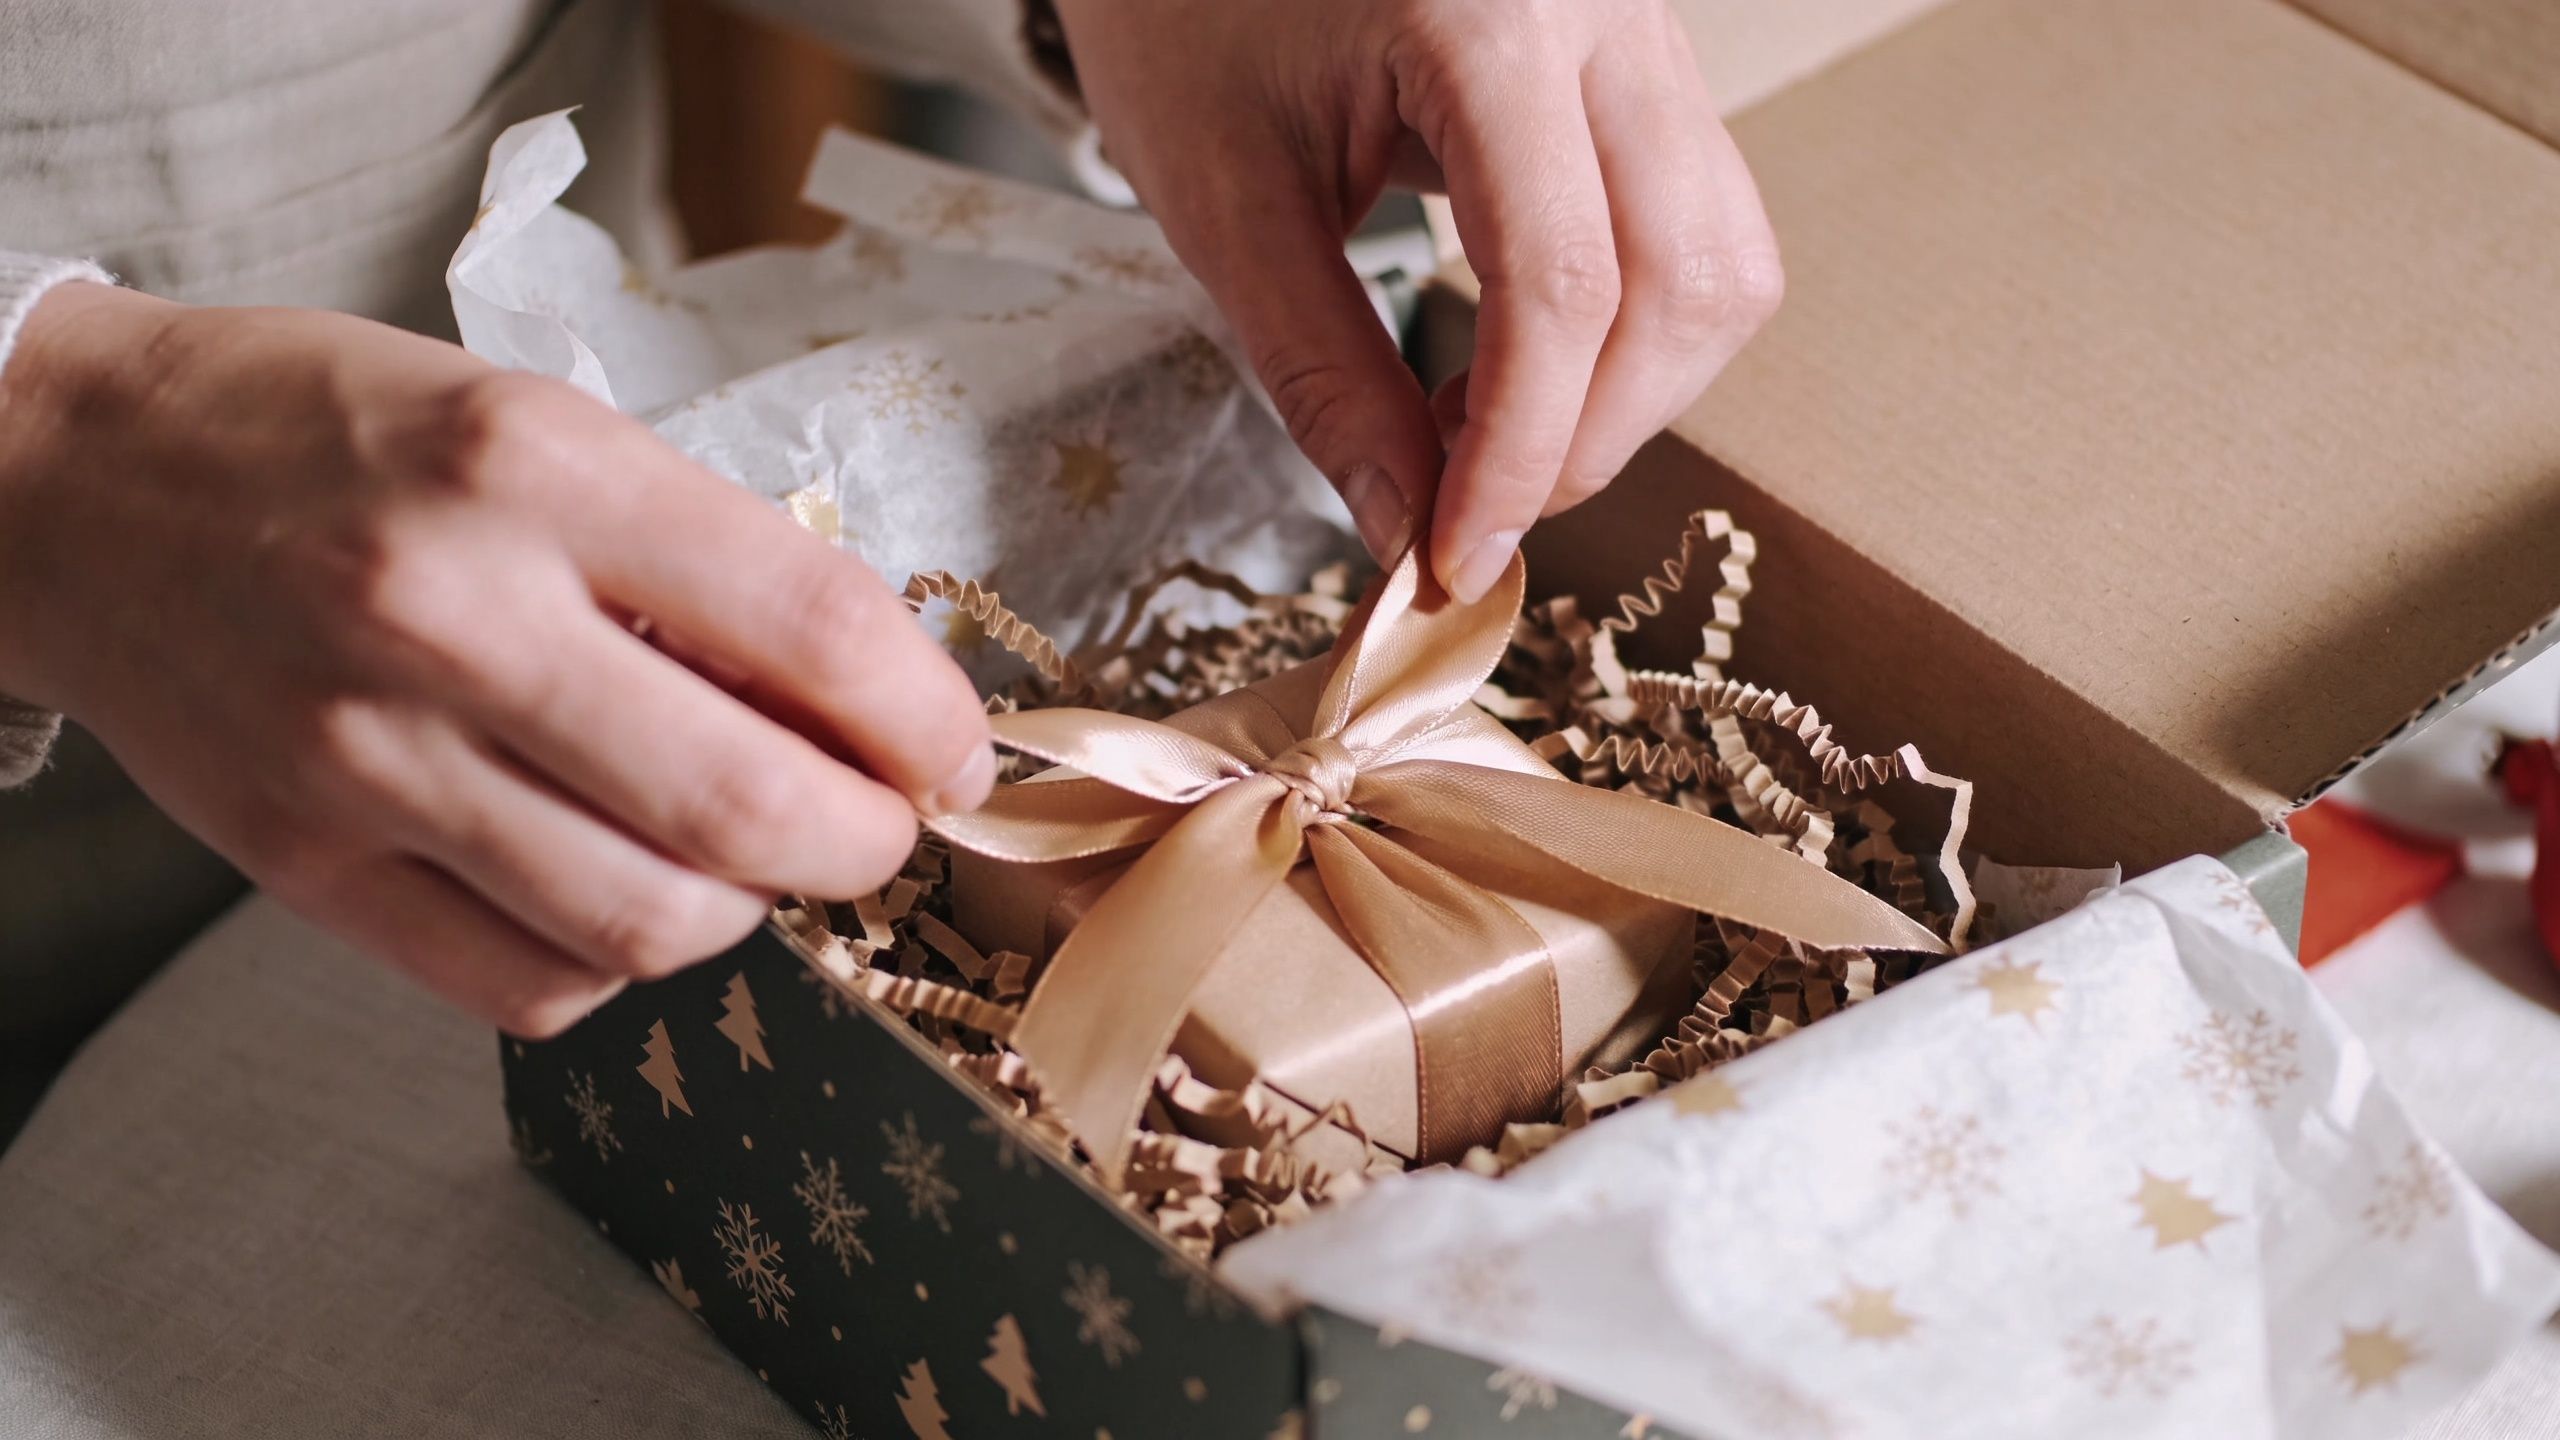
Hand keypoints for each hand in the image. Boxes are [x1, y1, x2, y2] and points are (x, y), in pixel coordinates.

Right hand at [0, 284, 992, 1034]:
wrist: (73, 481)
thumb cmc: (338, 437)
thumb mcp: (540, 426)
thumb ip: (697, 559)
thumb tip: (864, 701)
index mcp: (535, 467)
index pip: (811, 626)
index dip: (926, 718)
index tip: (955, 754)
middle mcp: (451, 613)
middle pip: (748, 811)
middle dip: (866, 842)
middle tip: (878, 826)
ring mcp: (365, 757)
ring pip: (650, 921)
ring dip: (748, 911)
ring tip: (744, 854)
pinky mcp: (301, 866)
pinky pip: (530, 986)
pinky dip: (618, 962)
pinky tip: (617, 892)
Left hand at [1053, 0, 1782, 600]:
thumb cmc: (1187, 14)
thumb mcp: (1222, 202)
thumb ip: (1322, 374)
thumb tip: (1410, 536)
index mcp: (1488, 19)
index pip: (1561, 282)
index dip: (1521, 451)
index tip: (1455, 558)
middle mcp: (1606, 8)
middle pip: (1684, 281)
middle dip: (1589, 437)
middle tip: (1471, 513)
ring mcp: (1648, 27)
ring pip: (1723, 262)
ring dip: (1632, 394)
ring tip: (1488, 431)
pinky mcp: (1649, 63)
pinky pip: (1704, 225)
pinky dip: (1636, 332)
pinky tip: (1524, 366)